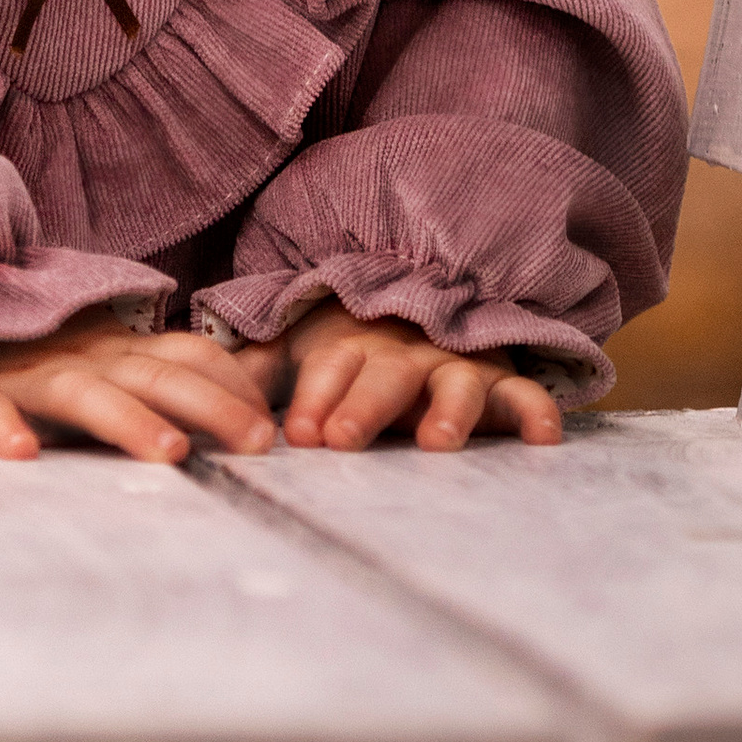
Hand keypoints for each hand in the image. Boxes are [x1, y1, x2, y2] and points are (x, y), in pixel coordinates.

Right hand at [0, 310, 282, 463]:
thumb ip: (153, 380)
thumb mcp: (97, 361)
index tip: (274, 428)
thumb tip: (239, 423)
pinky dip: (3, 428)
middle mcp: (80, 357)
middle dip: (210, 406)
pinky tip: (20, 452)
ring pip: (84, 395)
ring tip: (168, 453)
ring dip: (128, 421)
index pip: (189, 354)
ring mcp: (24, 375)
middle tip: (255, 446)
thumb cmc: (25, 359)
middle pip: (154, 374)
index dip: (235, 385)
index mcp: (115, 350)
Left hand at [276, 303, 562, 451]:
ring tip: (436, 443)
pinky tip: (545, 435)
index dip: (314, 396)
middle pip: (383, 376)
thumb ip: (256, 367)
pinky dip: (536, 410)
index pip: (329, 366)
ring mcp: (455, 364)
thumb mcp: (301, 349)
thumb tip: (197, 383)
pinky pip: (523, 394)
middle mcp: (404, 350)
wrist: (420, 298)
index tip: (297, 433)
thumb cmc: (351, 346)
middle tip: (341, 441)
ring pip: (455, 382)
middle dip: (362, 406)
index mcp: (352, 343)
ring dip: (447, 410)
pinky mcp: (500, 381)